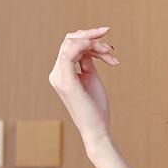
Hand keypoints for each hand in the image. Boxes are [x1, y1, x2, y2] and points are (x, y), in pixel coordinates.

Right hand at [48, 26, 118, 152]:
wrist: (97, 129)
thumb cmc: (96, 107)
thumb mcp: (92, 78)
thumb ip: (87, 61)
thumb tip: (89, 46)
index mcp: (61, 73)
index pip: (71, 46)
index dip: (90, 41)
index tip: (110, 48)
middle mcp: (56, 74)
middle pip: (70, 41)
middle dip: (92, 39)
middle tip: (111, 49)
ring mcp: (59, 77)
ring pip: (70, 44)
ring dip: (93, 43)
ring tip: (110, 53)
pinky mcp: (66, 82)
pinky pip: (69, 54)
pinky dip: (84, 46)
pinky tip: (101, 49)